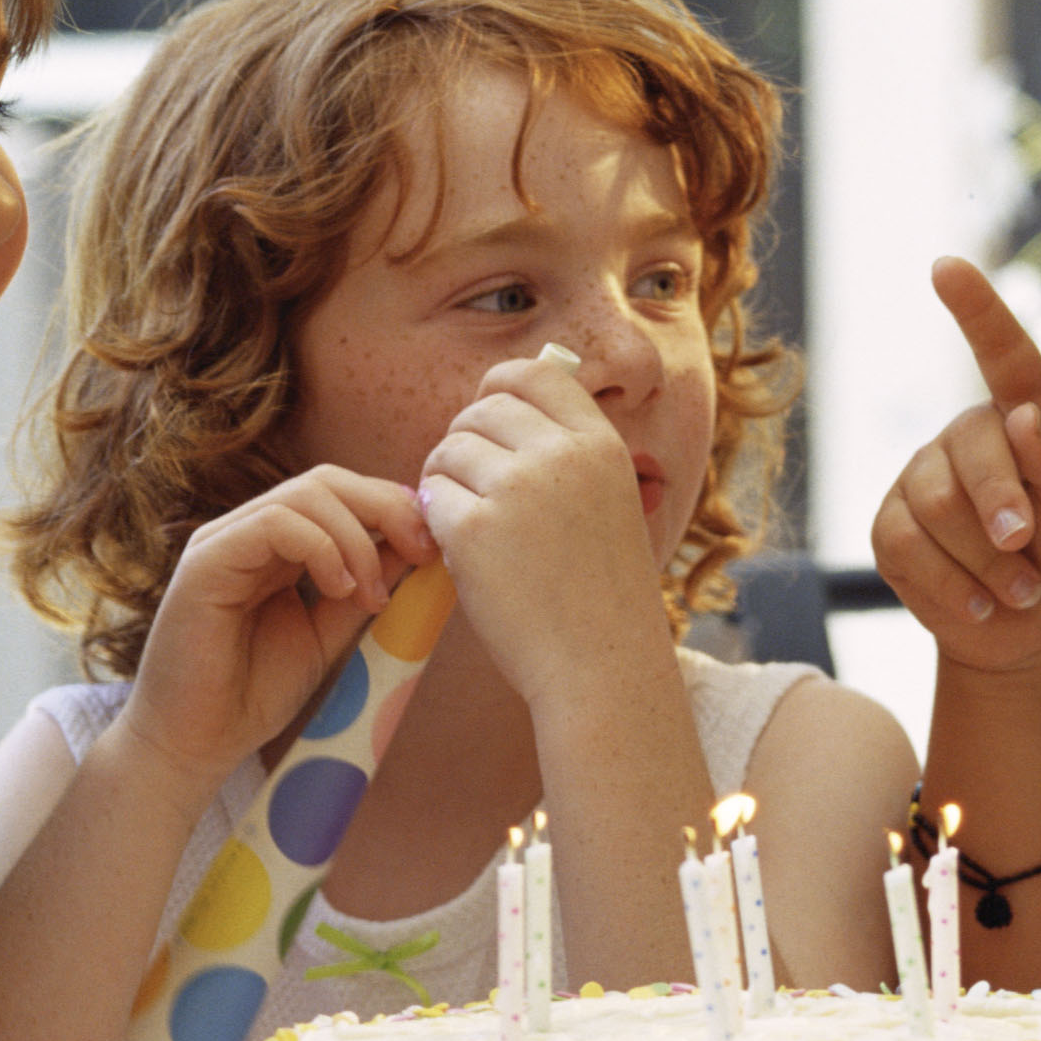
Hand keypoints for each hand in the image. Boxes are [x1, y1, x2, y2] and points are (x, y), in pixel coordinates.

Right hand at [120, 464, 435, 781]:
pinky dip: (320, 547)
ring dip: (359, 539)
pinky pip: (274, 524)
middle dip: (387, 508)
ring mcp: (224, 541)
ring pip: (305, 494)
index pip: (342, 495)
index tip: (433, 548)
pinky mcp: (206, 561)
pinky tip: (339, 589)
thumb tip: (417, 548)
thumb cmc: (254, 695)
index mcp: (279, 547)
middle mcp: (250, 533)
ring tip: (372, 595)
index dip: (394, 508)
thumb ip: (365, 587)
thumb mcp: (329, 634)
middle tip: (423, 551)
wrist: (195, 743)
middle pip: (329, 481)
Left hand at [417, 346, 672, 704]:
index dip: (498, 390)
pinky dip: (434, 522)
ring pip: (448, 451)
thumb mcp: (611, 504)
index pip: (533, 373)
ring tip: (468, 526)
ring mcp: (517, 489)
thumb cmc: (602, 595)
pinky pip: (429, 498)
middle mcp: (562, 455)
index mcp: (600, 444)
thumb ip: (569, 457)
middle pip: (480, 410)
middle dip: (464, 443)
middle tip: (470, 489)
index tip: (487, 422)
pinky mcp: (475, 530)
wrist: (603, 667)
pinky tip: (458, 553)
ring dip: (444, 482)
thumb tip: (505, 405)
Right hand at [868, 258, 1040, 683]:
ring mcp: (925, 477)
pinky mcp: (892, 527)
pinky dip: (950, 587)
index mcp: (1033, 417)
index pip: (1006, 355)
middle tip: (1029, 551)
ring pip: (934, 503)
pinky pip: (904, 546)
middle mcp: (973, 436)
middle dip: (1003, 506)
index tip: (946, 267)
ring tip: (1020, 591)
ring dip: (985, 561)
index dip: (977, 310)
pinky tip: (979, 606)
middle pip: (970, 446)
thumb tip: (1021, 417)